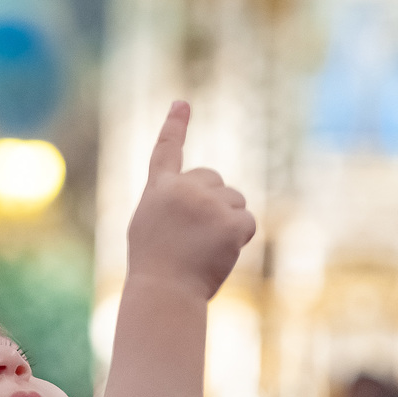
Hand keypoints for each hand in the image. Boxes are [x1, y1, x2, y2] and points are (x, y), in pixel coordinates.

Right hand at [127, 101, 255, 300]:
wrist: (165, 293)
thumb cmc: (155, 268)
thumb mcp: (150, 228)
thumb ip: (171, 204)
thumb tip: (206, 195)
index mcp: (158, 190)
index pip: (166, 151)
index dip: (175, 126)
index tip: (182, 103)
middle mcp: (183, 189)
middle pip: (214, 180)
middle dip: (214, 202)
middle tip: (198, 235)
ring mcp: (207, 204)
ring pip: (235, 200)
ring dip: (227, 221)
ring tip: (205, 249)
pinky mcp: (230, 222)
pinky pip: (247, 221)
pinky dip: (239, 238)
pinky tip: (221, 253)